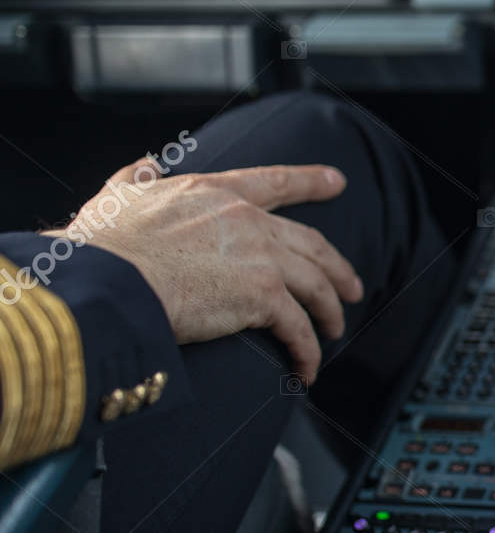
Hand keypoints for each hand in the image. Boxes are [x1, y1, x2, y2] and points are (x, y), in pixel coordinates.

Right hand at [52, 158, 363, 383]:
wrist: (107, 280)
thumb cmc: (102, 245)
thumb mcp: (117, 196)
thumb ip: (136, 178)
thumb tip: (145, 164)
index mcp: (215, 193)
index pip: (274, 183)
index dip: (311, 182)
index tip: (339, 182)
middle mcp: (247, 220)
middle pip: (311, 243)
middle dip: (338, 267)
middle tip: (353, 286)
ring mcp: (260, 257)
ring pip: (316, 285)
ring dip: (330, 311)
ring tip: (334, 330)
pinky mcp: (263, 297)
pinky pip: (300, 328)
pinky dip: (308, 351)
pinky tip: (307, 369)